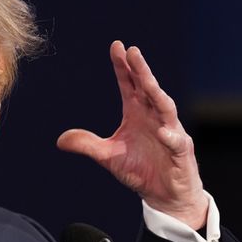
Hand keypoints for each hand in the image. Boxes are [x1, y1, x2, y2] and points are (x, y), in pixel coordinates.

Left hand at [56, 41, 207, 228]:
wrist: (164, 195)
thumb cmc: (141, 170)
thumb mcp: (108, 156)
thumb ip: (87, 145)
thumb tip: (60, 140)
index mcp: (138, 114)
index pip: (130, 85)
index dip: (123, 67)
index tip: (117, 46)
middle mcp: (155, 117)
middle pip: (148, 89)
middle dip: (141, 70)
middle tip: (132, 51)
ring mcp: (170, 132)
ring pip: (165, 108)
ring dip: (157, 93)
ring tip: (148, 80)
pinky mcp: (181, 153)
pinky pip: (176, 142)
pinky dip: (170, 136)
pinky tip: (162, 131)